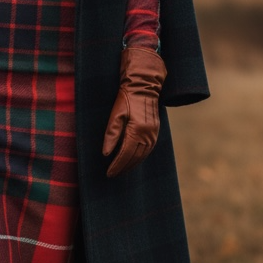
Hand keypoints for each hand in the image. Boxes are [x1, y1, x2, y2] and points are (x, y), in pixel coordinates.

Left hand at [102, 46, 166, 176]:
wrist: (144, 87)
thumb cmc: (126, 99)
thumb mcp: (115, 115)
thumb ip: (111, 134)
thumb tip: (106, 153)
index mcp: (137, 130)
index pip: (125, 154)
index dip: (117, 165)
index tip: (109, 173)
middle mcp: (147, 135)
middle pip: (134, 158)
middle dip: (123, 168)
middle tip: (112, 174)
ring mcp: (153, 134)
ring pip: (142, 156)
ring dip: (131, 165)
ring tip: (120, 170)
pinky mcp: (155, 132)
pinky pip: (147, 150)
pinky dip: (139, 158)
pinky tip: (132, 160)